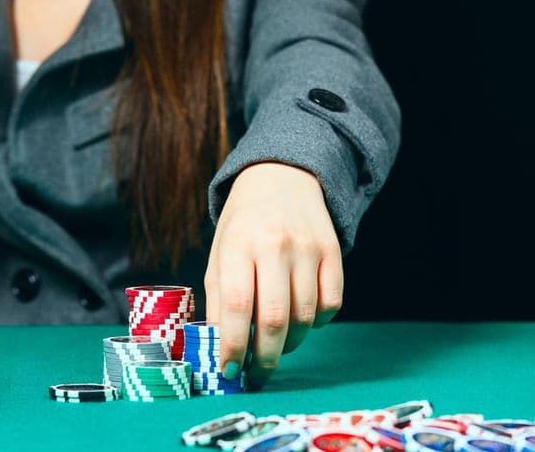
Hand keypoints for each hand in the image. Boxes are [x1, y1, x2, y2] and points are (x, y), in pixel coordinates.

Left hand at [204, 161, 343, 388]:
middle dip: (264, 357)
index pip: (235, 304)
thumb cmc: (243, 224)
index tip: (229, 370)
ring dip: (290, 344)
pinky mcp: (333, 252)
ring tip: (276, 346)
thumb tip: (219, 347)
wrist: (282, 177)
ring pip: (305, 317)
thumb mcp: (220, 251)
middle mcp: (274, 244)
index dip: (232, 344)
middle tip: (256, 374)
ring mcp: (307, 247)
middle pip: (274, 318)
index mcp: (237, 243)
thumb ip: (218, 297)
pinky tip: (301, 320)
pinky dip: (317, 323)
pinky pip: (331, 305)